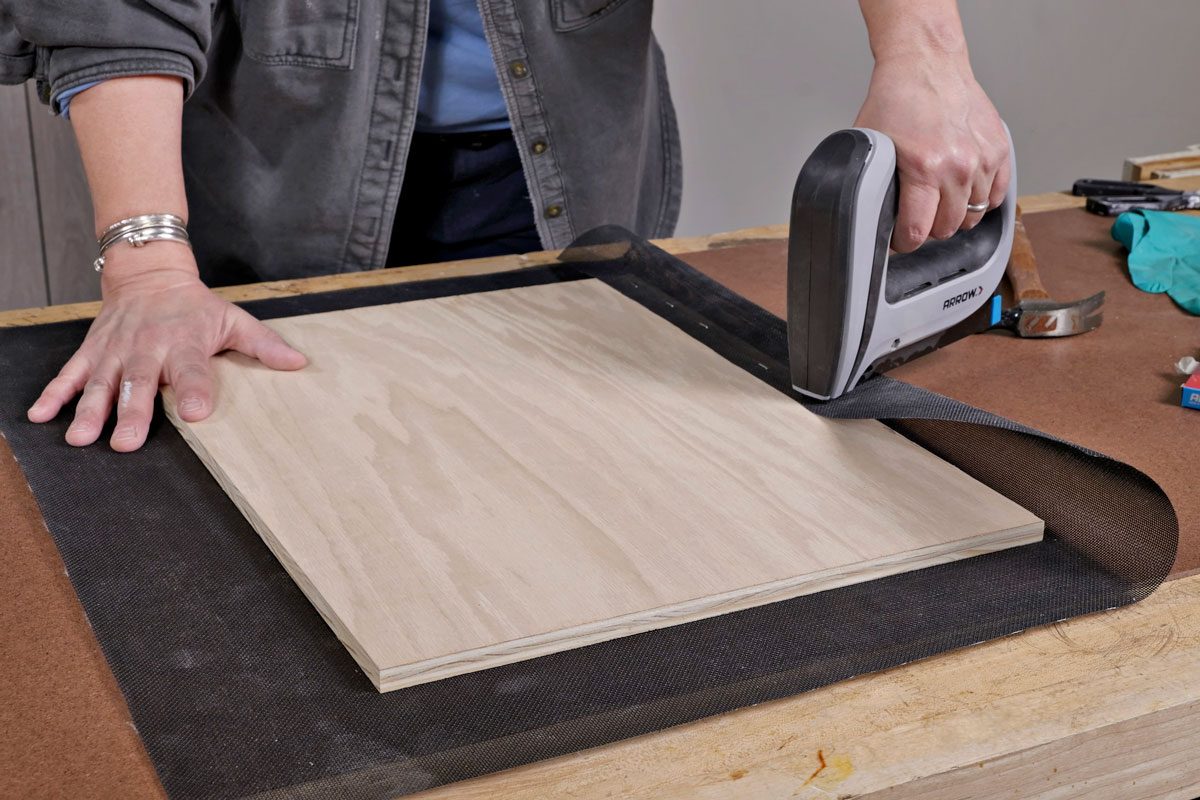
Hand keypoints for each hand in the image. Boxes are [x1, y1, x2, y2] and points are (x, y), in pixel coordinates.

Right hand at [26, 244, 306, 451]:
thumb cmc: (196, 306)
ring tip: (81, 438)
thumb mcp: (233, 318)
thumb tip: (299, 364)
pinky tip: (40, 416)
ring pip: (100, 382)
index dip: (194, 390)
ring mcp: (116, 350)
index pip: (192, 370)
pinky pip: (70, 373)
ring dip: (89, 410)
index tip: (194, 413)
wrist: (149, 271)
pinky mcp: (93, 350)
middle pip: (139, 383)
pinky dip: (53, 394)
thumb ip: (264, 344)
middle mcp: (148, 347)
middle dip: (132, 412)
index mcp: (185, 343)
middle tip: (127, 443)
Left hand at [854, 51, 1009, 251]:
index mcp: (924, 168)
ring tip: (939, 203)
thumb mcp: (871, 146)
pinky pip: (997, 196)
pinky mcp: (999, 151)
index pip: (919, 232)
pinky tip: (963, 194)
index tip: (900, 239)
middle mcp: (958, 166)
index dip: (904, 242)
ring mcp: (983, 159)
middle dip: (928, 229)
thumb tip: (871, 214)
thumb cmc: (898, 100)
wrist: (927, 65)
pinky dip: (981, 202)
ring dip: (955, 216)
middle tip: (917, 217)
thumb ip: (874, 183)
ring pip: (973, 216)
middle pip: (947, 228)